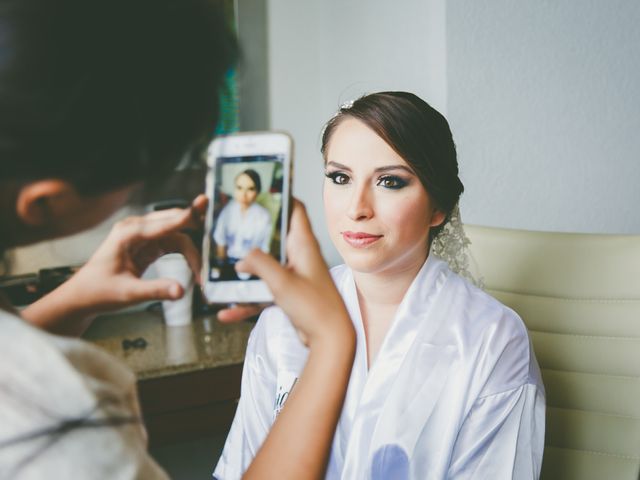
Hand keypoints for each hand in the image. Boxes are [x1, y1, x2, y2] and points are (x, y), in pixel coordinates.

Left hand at [23, 195, 207, 334]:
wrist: (83, 297)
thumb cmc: (97, 291)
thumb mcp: (128, 293)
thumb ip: (156, 291)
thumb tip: (180, 290)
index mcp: (128, 233)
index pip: (165, 222)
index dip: (187, 215)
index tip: (205, 204)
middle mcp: (137, 229)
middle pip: (175, 223)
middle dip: (197, 231)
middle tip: (217, 239)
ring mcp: (143, 235)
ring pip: (177, 234)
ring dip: (192, 251)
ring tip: (202, 271)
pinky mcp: (148, 245)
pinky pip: (173, 243)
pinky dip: (186, 254)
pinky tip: (195, 267)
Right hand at [221, 199, 352, 348]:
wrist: (330, 340)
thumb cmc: (315, 307)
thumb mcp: (281, 281)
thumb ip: (259, 264)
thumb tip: (241, 259)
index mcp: (303, 245)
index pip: (295, 210)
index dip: (280, 196)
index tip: (260, 191)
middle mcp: (300, 257)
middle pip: (274, 237)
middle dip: (253, 234)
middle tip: (230, 227)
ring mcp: (295, 276)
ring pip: (265, 267)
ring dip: (246, 271)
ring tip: (221, 270)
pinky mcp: (290, 295)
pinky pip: (263, 293)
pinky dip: (247, 301)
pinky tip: (227, 312)